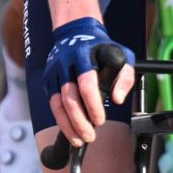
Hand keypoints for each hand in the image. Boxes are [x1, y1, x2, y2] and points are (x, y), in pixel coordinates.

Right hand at [43, 17, 134, 146]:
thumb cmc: (101, 46)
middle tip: (90, 136)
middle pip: (69, 97)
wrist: (75, 31)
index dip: (92, 104)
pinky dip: (60, 119)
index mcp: (83, 55)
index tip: (100, 120)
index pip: (86, 83)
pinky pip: (52, 103)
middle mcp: (65, 63)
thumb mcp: (121, 54)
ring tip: (79, 140)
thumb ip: (125, 76)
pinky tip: (70, 130)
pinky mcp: (48, 79)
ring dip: (67, 125)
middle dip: (79, 121)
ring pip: (57, 103)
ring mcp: (54, 71)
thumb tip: (118, 100)